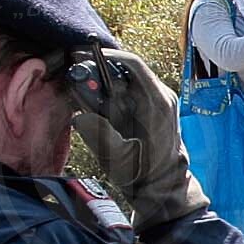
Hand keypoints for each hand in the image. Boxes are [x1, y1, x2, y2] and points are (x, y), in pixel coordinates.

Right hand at [70, 48, 208, 233]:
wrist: (164, 187)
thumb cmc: (143, 174)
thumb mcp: (116, 156)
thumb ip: (98, 134)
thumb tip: (80, 116)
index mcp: (157, 102)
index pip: (133, 63)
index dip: (107, 56)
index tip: (85, 57)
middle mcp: (163, 97)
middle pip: (129, 70)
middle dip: (102, 72)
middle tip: (80, 78)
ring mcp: (163, 102)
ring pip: (130, 80)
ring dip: (108, 84)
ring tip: (89, 96)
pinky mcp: (158, 109)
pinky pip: (134, 92)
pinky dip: (116, 95)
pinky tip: (103, 108)